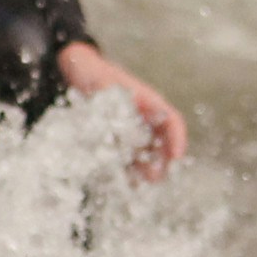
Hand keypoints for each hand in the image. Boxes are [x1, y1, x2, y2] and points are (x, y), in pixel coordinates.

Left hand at [57, 41, 187, 180]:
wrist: (79, 72)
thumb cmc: (96, 74)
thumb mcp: (103, 84)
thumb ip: (111, 101)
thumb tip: (121, 121)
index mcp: (149, 102)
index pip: (172, 121)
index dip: (178, 139)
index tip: (178, 157)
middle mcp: (144, 119)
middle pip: (162, 143)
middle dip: (161, 162)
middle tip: (153, 178)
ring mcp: (132, 131)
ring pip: (146, 154)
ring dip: (145, 170)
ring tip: (137, 184)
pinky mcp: (117, 140)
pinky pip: (127, 157)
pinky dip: (127, 169)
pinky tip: (122, 181)